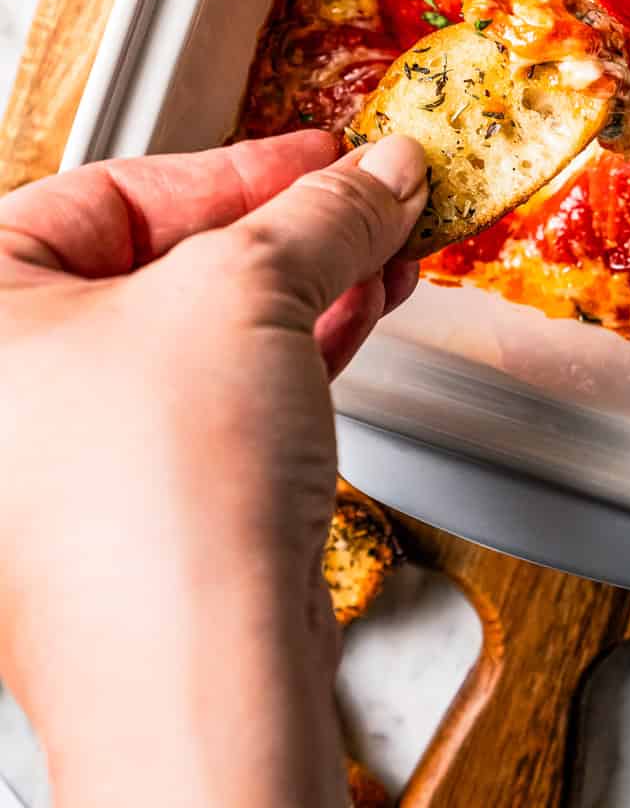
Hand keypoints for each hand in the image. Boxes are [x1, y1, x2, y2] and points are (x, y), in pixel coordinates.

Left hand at [0, 130, 426, 807]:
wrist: (199, 682)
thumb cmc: (151, 507)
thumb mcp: (246, 289)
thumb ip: (321, 212)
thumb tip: (376, 175)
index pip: (113, 191)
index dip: (237, 163)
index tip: (322, 152)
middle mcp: (14, 392)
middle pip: (167, 263)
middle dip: (289, 226)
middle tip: (367, 196)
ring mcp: (75, 461)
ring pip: (208, 335)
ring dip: (311, 283)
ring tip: (387, 249)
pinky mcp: (148, 514)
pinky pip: (227, 399)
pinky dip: (301, 350)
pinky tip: (365, 313)